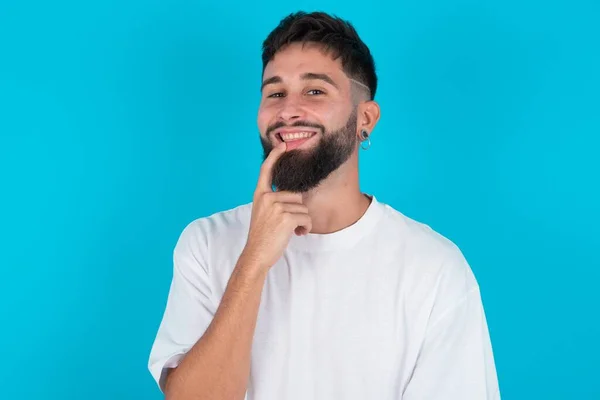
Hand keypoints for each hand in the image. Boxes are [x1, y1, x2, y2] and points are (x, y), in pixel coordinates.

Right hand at [241, 143, 311, 269]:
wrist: (256, 254)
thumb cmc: (262, 237)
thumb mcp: (263, 213)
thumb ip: (274, 201)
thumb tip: (296, 196)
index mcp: (260, 195)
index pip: (267, 170)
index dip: (276, 156)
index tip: (283, 144)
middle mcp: (267, 197)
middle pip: (296, 195)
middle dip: (298, 210)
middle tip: (290, 224)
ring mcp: (276, 207)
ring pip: (303, 207)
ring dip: (303, 221)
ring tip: (292, 231)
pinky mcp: (286, 217)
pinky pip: (306, 217)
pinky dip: (306, 228)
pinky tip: (297, 234)